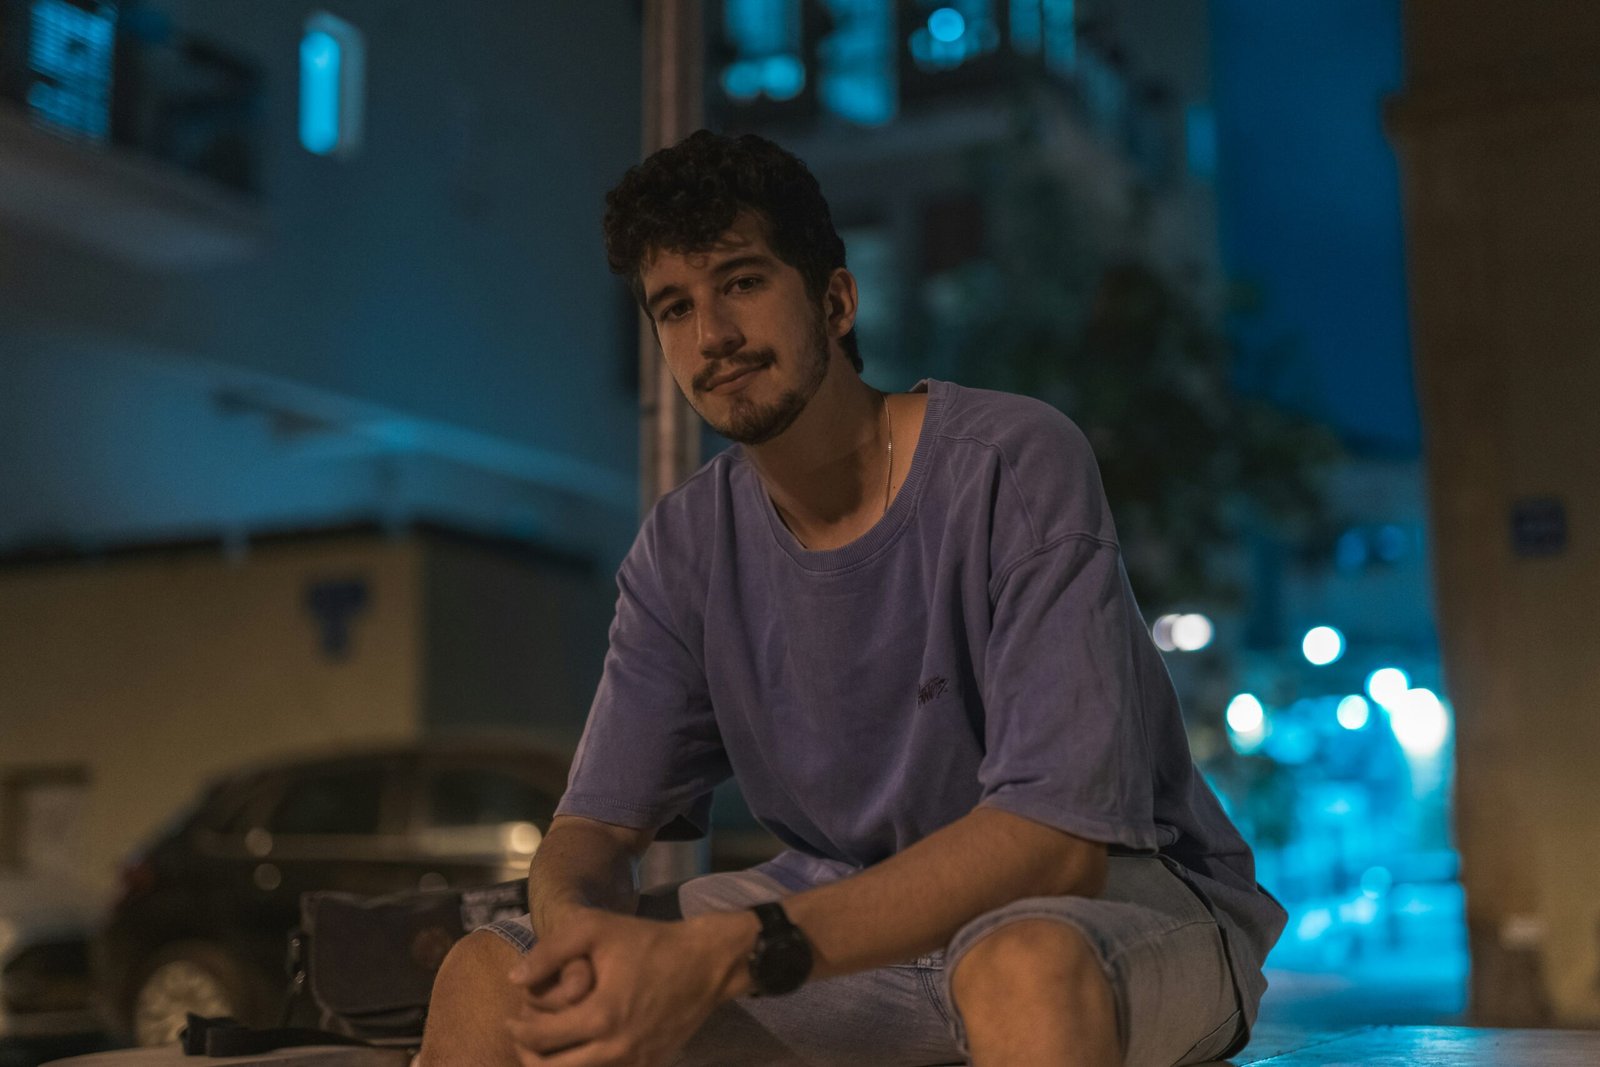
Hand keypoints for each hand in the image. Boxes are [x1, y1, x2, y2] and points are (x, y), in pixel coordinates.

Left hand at [505, 909, 755, 1065]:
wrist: (706, 963)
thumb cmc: (649, 942)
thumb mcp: (596, 929)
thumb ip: (549, 952)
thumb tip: (514, 980)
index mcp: (600, 1017)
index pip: (539, 1040)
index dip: (517, 1030)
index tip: (512, 1017)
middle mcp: (616, 1049)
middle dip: (529, 1056)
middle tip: (523, 1036)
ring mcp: (635, 1063)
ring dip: (555, 1066)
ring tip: (547, 1044)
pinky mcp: (648, 1066)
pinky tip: (578, 1048)